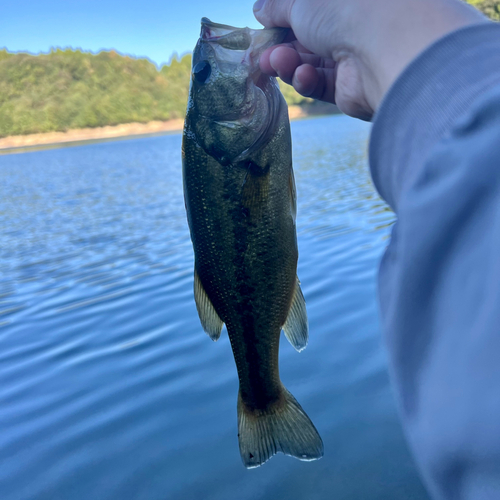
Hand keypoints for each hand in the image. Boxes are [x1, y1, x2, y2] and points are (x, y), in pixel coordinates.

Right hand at [254, 0, 485, 119]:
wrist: (382, 48)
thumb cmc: (346, 10)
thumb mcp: (302, 1)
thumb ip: (279, 7)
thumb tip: (260, 9)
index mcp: (345, 3)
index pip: (308, 11)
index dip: (283, 20)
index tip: (262, 27)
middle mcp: (351, 27)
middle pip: (307, 41)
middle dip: (281, 48)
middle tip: (260, 56)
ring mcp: (352, 58)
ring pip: (311, 64)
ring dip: (289, 64)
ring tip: (273, 64)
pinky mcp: (350, 88)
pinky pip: (322, 84)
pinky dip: (308, 81)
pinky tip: (303, 75)